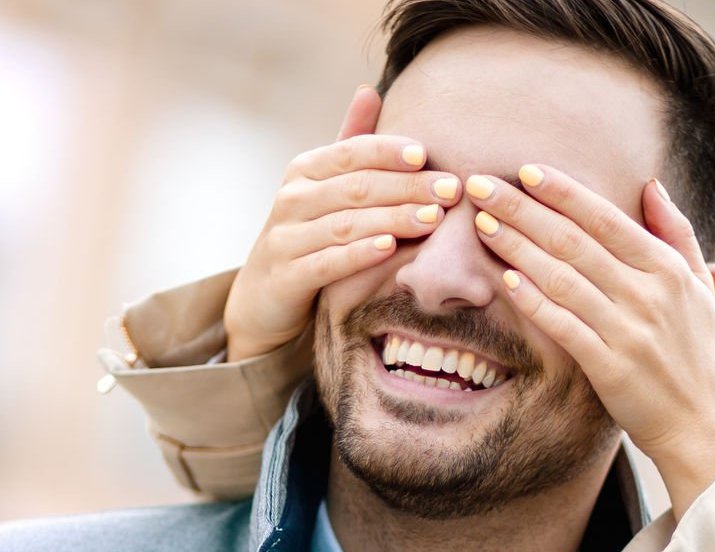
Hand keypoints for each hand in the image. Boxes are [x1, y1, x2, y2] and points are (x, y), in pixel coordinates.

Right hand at [224, 86, 464, 361]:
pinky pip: (328, 262)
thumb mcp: (325, 186)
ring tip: (432, 218)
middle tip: (449, 190)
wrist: (265, 298)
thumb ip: (350, 144)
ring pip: (346, 223)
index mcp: (305, 170)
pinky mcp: (288, 277)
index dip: (389, 151)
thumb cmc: (309, 234)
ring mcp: (286, 238)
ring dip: (392, 219)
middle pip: (356, 187)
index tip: (427, 154)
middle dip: (406, 187)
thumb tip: (370, 90)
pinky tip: (390, 248)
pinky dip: (359, 254)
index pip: (351, 152)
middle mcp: (292, 199)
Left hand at [466, 165, 714, 511]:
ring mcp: (630, 331)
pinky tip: (506, 280)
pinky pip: (564, 327)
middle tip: (481, 185)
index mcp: (668, 270)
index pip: (607, 219)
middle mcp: (649, 295)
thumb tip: (651, 185)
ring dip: (518, 248)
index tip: (526, 171)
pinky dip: (535, 302)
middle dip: (524, 209)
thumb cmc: (696, 353)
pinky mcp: (611, 367)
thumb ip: (677, 234)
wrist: (701, 425)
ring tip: (483, 224)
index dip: (564, 192)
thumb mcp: (700, 288)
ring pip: (563, 278)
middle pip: (575, 241)